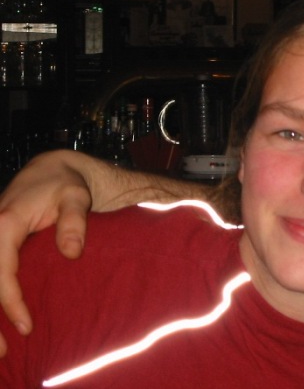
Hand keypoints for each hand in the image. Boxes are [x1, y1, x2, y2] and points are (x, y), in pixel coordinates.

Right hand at [0, 150, 92, 355]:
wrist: (52, 170)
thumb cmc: (66, 185)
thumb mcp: (76, 197)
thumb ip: (74, 222)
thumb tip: (72, 253)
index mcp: (4, 223)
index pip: (1, 270)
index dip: (11, 301)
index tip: (26, 326)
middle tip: (3, 352)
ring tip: (0, 349)